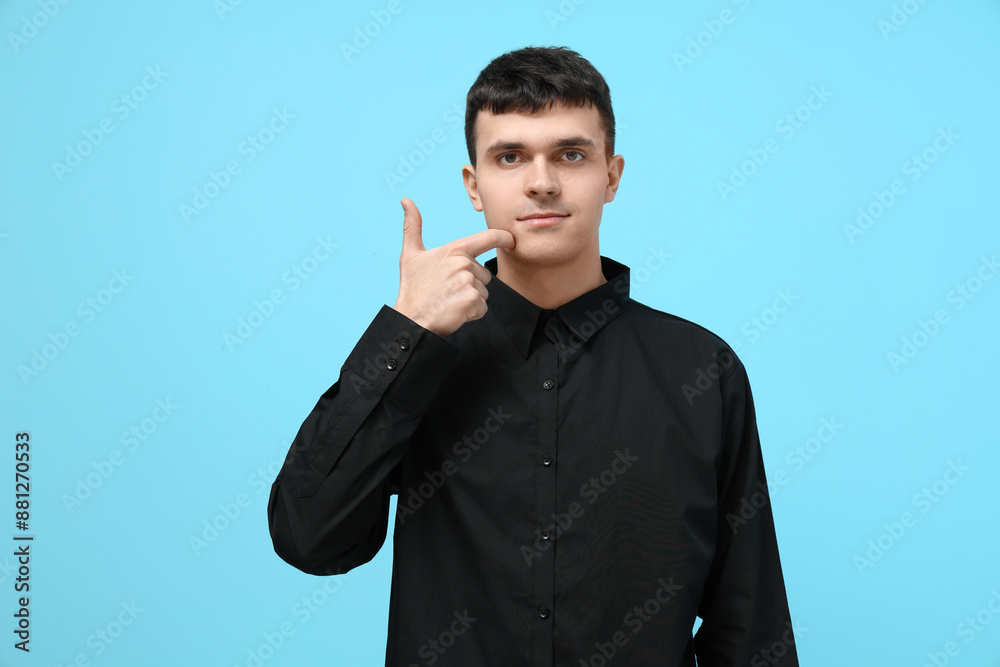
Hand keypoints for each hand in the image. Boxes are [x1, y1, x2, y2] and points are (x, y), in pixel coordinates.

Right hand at [392, 198, 514, 336]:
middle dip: (471, 284)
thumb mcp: (410, 254)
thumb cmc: (413, 288)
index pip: (488, 238)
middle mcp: (463, 263)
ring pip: (483, 291)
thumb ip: (413, 226)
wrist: (412, 319)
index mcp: (454, 250)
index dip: (503, 237)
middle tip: (448, 290)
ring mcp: (469, 282)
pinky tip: (454, 311)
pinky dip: (471, 313)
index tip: (511, 240)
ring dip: (470, 299)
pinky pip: (482, 307)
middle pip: (484, 274)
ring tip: (450, 300)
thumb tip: (406, 201)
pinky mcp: (472, 301)